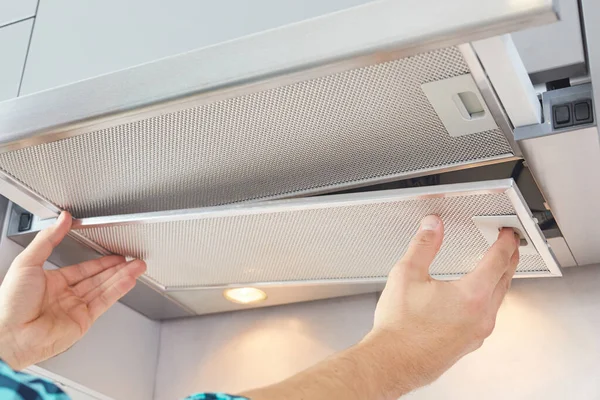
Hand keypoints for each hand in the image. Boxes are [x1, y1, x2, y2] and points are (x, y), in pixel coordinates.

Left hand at [0, 212, 145, 369]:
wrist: (9, 335)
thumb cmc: (9, 304)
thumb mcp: (27, 262)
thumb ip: (48, 239)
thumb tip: (61, 220)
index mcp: (50, 283)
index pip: (82, 269)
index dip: (100, 261)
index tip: (114, 253)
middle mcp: (64, 297)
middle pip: (98, 278)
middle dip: (118, 268)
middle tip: (133, 259)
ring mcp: (74, 310)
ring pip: (104, 288)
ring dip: (123, 277)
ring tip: (138, 266)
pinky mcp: (83, 321)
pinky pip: (104, 302)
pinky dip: (119, 290)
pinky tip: (129, 280)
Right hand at [367, 215, 519, 393]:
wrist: (392, 361)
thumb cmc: (399, 327)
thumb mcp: (407, 274)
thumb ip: (424, 245)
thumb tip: (433, 226)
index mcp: (472, 295)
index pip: (498, 260)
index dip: (505, 242)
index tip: (508, 233)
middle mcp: (482, 315)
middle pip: (505, 280)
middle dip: (509, 259)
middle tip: (509, 246)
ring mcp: (478, 332)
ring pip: (499, 300)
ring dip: (500, 280)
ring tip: (495, 269)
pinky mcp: (470, 343)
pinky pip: (488, 316)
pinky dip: (488, 299)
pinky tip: (475, 298)